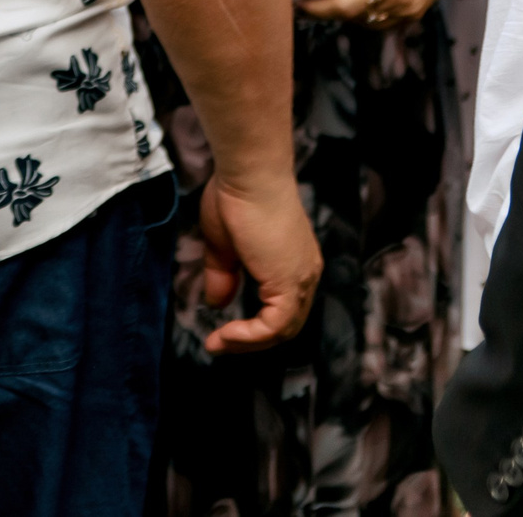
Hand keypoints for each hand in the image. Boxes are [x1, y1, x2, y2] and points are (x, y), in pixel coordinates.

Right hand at [193, 172, 320, 353]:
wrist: (250, 176)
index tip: (221, 331)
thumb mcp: (223, 245)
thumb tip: (217, 303)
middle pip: (285, 325)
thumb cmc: (235, 198)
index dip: (252, 326)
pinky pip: (274, 325)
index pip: (281, 308)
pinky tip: (226, 335)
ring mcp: (301, 279)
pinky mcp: (291, 283)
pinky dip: (250, 336)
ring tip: (219, 344)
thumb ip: (224, 276)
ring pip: (283, 330)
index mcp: (293, 264)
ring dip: (249, 343)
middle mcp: (304, 274)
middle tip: (219, 345)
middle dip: (250, 341)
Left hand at [293, 0, 491, 27]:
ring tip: (315, 9)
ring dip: (334, 16)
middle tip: (296, 6)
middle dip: (314, 10)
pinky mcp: (412, 14)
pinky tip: (346, 11)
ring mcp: (403, 2)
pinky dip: (358, 19)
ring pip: (358, 19)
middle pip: (343, 7)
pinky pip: (377, 23)